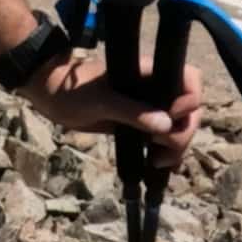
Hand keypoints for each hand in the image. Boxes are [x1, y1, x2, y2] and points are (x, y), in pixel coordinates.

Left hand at [21, 53, 207, 171]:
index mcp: (150, 74)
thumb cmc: (73, 90)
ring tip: (157, 162)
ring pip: (179, 127)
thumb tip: (167, 125)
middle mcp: (156, 90)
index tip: (172, 116)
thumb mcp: (100, 101)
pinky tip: (162, 167)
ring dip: (177, 147)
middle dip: (183, 132)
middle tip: (159, 149)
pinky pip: (163, 140)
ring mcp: (149, 109)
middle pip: (190, 110)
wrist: (51, 96)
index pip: (189, 79)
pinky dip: (168, 154)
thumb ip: (132, 111)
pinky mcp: (141, 126)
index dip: (190, 99)